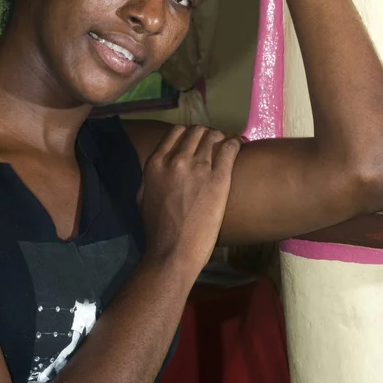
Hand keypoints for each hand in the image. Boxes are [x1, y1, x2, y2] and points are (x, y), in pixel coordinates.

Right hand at [137, 125, 240, 275]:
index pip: (176, 132)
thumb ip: (150, 176)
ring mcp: (198, 167)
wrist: (173, 251)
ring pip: (214, 136)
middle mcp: (177, 159)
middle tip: (215, 143)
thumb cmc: (155, 230)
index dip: (189, 133)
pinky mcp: (219, 178)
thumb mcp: (142, 197)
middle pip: (197, 131)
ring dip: (222, 137)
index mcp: (156, 162)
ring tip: (230, 144)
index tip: (197, 141)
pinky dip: (236, 142)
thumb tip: (159, 166)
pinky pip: (230, 148)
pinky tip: (240, 145)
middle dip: (207, 135)